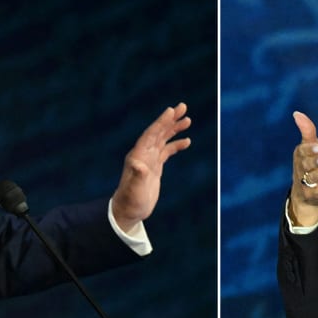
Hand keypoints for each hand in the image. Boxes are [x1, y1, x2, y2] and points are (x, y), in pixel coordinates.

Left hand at [111, 102, 190, 232]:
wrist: (129, 211)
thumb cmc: (131, 201)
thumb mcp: (135, 189)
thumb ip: (138, 176)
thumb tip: (139, 164)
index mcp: (137, 155)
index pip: (151, 134)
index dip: (161, 122)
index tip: (171, 111)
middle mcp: (143, 154)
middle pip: (158, 132)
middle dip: (170, 119)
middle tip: (183, 107)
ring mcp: (149, 160)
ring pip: (163, 139)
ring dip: (174, 129)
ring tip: (188, 120)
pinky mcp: (155, 167)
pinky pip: (167, 151)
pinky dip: (176, 145)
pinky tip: (187, 141)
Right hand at [288, 111, 317, 226]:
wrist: (303, 193)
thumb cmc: (308, 164)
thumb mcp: (309, 147)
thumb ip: (307, 131)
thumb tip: (297, 113)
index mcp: (299, 157)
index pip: (301, 152)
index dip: (309, 150)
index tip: (317, 147)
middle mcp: (299, 170)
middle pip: (304, 165)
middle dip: (313, 162)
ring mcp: (304, 183)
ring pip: (310, 178)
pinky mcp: (311, 195)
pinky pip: (317, 194)